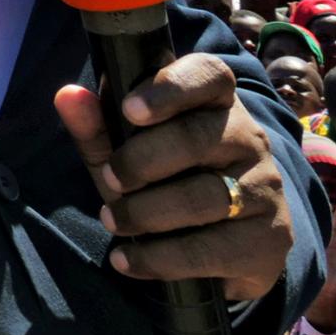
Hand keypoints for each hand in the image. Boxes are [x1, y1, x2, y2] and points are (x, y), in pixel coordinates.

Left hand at [55, 54, 294, 300]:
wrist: (222, 248)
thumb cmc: (164, 182)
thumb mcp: (125, 153)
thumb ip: (98, 127)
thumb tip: (67, 95)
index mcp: (217, 104)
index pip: (211, 75)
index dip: (171, 88)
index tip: (129, 109)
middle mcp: (250, 140)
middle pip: (198, 138)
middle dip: (141, 160)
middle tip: (109, 179)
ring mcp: (264, 189)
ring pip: (205, 196)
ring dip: (144, 212)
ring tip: (112, 220)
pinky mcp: (268, 241)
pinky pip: (209, 250)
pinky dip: (157, 257)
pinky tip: (126, 259)